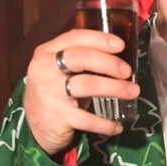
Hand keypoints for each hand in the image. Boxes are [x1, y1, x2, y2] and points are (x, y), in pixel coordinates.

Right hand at [23, 31, 139, 156]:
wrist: (34, 127)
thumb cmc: (53, 93)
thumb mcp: (57, 71)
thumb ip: (79, 60)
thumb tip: (117, 57)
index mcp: (47, 53)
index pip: (74, 38)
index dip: (99, 39)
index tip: (120, 45)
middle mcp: (45, 69)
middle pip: (81, 58)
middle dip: (109, 63)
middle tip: (127, 71)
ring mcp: (50, 93)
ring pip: (88, 85)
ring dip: (115, 88)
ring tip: (133, 92)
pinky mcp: (57, 117)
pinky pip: (88, 119)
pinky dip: (106, 124)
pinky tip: (117, 126)